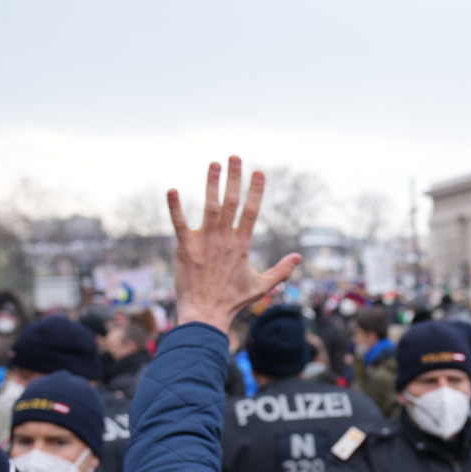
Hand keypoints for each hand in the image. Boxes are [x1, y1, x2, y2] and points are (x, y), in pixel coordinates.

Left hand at [169, 156, 302, 334]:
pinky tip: (172, 190)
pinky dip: (175, 207)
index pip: (251, 211)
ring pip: (210, 207)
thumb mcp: (262, 286)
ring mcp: (204, 242)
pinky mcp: (185, 248)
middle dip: (234, 178)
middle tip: (235, 157)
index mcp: (242, 245)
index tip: (258, 172)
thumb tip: (299, 257)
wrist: (206, 314)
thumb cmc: (233, 302)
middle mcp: (224, 239)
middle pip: (231, 202)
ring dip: (211, 184)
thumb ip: (281, 270)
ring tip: (214, 164)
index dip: (256, 191)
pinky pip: (179, 223)